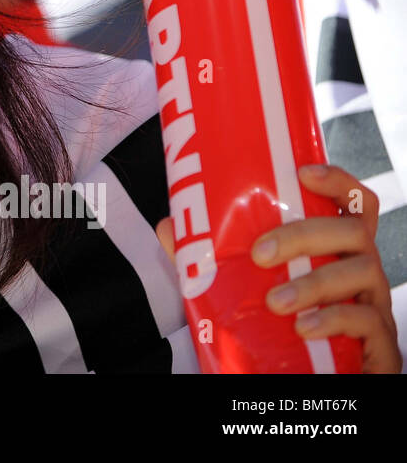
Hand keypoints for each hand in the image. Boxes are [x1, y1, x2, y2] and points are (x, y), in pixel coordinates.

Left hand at [156, 165, 400, 372]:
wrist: (309, 376)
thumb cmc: (285, 321)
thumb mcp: (250, 285)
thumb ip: (211, 256)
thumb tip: (169, 225)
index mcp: (336, 248)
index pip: (353, 203)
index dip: (336, 181)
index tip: (302, 171)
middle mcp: (362, 267)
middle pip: (352, 231)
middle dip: (304, 235)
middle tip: (260, 253)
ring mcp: (375, 302)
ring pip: (362, 272)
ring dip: (314, 283)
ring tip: (275, 301)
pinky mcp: (379, 340)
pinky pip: (367, 320)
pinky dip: (333, 320)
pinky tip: (303, 327)